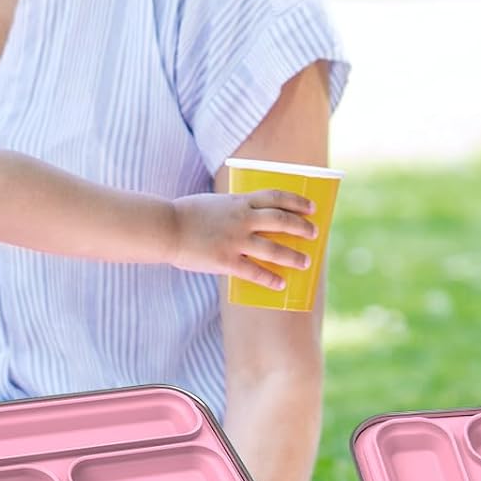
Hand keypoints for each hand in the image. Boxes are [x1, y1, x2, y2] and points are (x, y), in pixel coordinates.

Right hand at [172, 189, 316, 288]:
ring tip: (305, 262)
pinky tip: (281, 283)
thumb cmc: (187, 215)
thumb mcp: (214, 203)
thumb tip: (253, 218)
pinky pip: (254, 272)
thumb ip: (235, 208)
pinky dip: (270, 278)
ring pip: (273, 248)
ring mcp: (235, 240)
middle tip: (314, 233)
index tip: (312, 207)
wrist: (165, 228)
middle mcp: (241, 219)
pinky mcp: (226, 261)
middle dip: (301, 227)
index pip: (275, 197)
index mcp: (238, 201)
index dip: (296, 202)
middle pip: (280, 221)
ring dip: (293, 256)